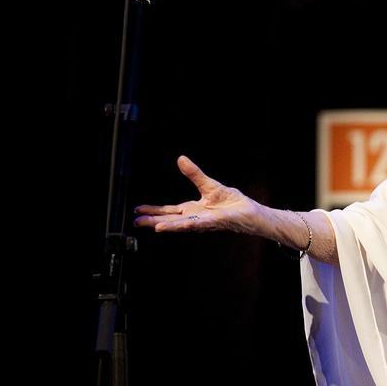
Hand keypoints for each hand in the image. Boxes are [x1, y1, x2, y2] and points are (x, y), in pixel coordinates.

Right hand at [133, 155, 261, 234]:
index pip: (169, 211)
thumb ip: (194, 174)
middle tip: (136, 222)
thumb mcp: (209, 184)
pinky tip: (179, 225)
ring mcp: (205, 222)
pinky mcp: (215, 222)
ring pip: (182, 224)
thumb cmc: (232, 202)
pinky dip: (186, 224)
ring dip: (168, 225)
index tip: (137, 211)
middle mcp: (196, 218)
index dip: (154, 211)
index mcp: (193, 210)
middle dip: (153, 221)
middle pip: (171, 220)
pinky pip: (199, 223)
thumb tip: (181, 159)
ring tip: (153, 226)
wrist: (250, 211)